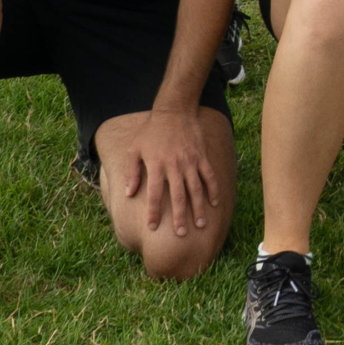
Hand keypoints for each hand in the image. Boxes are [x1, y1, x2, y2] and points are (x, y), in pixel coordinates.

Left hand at [125, 106, 218, 236]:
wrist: (173, 111)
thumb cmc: (151, 132)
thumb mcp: (134, 149)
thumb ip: (132, 172)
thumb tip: (129, 194)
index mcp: (156, 166)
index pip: (154, 194)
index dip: (153, 212)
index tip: (153, 227)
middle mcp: (174, 166)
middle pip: (178, 196)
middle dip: (179, 217)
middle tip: (181, 234)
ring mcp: (190, 161)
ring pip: (196, 189)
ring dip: (198, 208)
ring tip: (200, 224)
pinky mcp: (201, 156)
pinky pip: (208, 176)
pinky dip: (213, 189)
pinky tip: (215, 203)